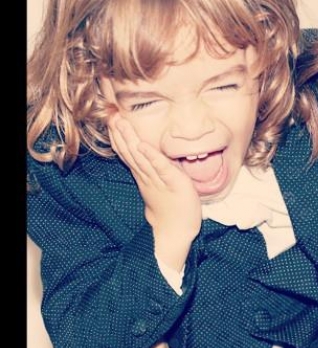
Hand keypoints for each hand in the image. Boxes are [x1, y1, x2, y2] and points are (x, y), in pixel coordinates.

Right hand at [109, 117, 200, 269]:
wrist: (175, 231)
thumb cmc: (169, 208)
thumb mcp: (156, 184)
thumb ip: (151, 170)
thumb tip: (146, 155)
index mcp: (143, 175)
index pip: (128, 152)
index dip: (119, 136)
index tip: (110, 118)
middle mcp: (147, 176)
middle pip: (130, 151)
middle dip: (120, 133)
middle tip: (110, 115)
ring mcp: (158, 180)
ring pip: (141, 157)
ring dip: (130, 139)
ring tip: (121, 123)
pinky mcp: (173, 183)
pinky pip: (161, 167)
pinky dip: (152, 156)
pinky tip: (143, 145)